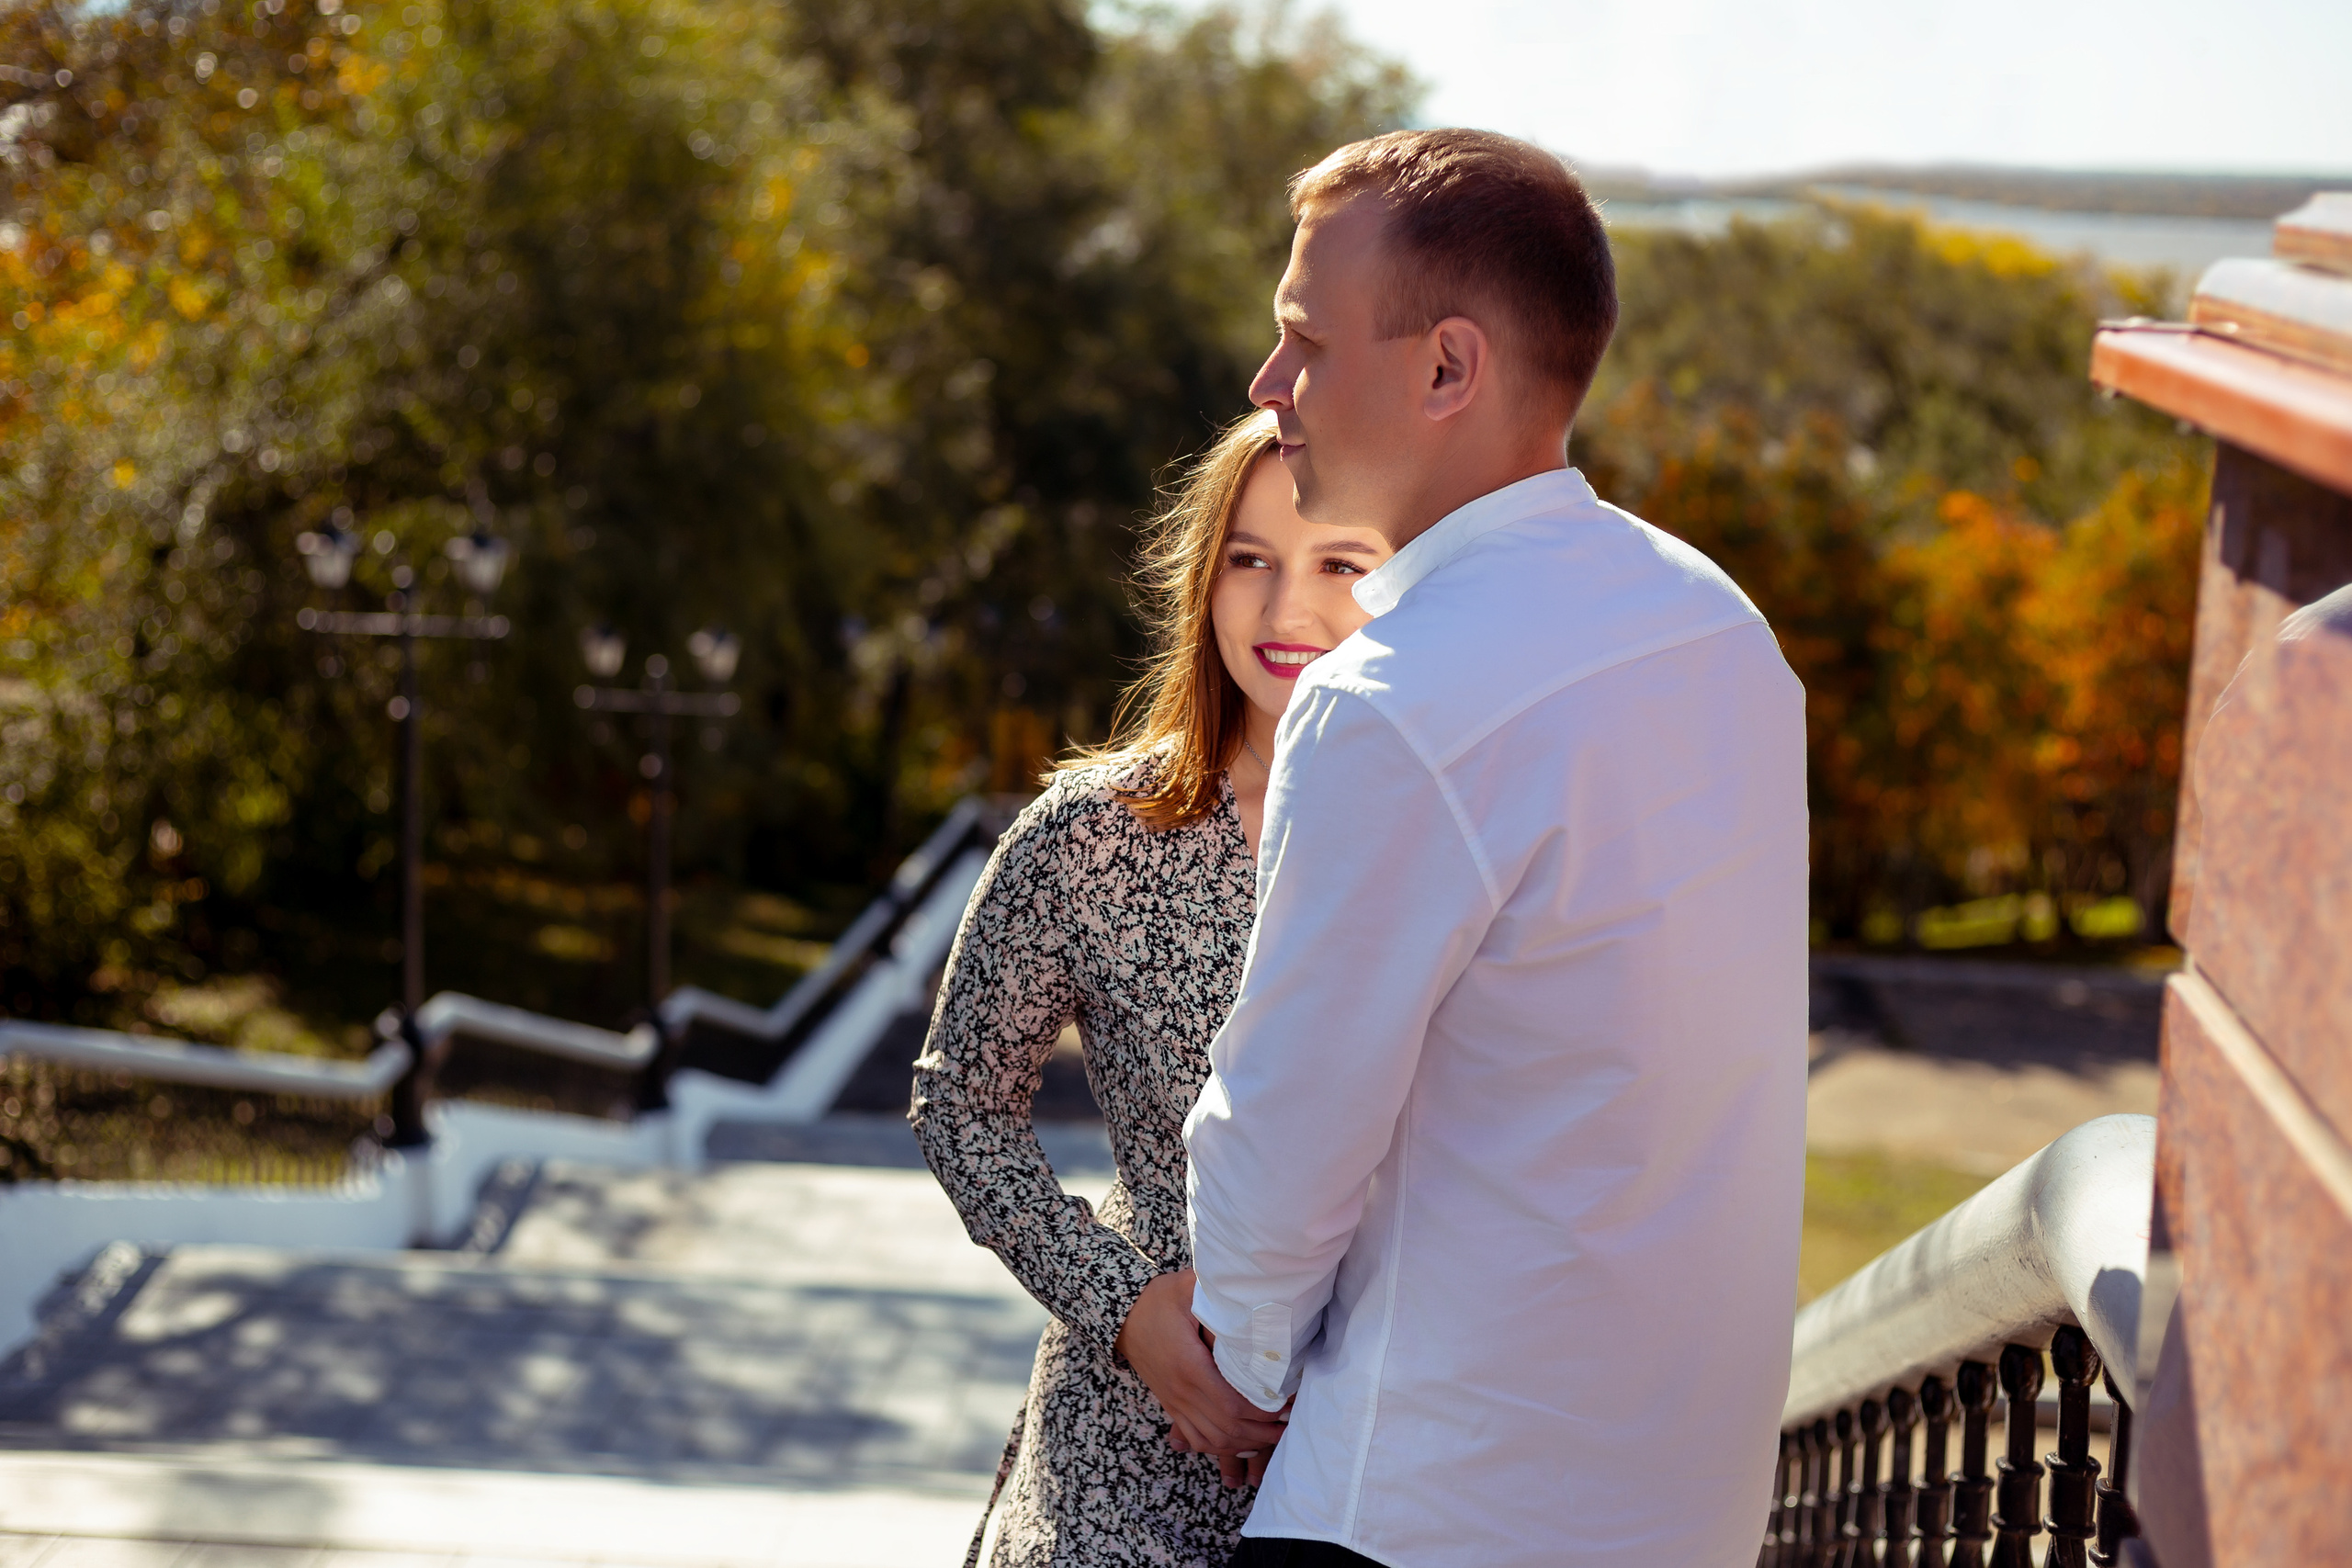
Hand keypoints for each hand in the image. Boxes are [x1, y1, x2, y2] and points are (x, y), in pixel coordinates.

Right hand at [1115, 1269, 1286, 1482]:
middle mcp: (1181, 1392)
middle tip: (1289, 1423)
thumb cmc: (1157, 1299)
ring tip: (1273, 1435)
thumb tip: (1251, 1292)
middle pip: (1227, 1428)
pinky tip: (1241, 1442)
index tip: (1285, 1404)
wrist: (1123, 1315)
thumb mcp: (1186, 1287)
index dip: (1262, 1412)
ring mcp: (1175, 1403)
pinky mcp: (1171, 1406)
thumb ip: (1216, 1292)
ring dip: (1246, 1442)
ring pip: (1213, 1439)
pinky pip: (1196, 1439)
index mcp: (1189, 1366)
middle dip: (1262, 1432)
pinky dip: (1220, 1447)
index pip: (1231, 1404)